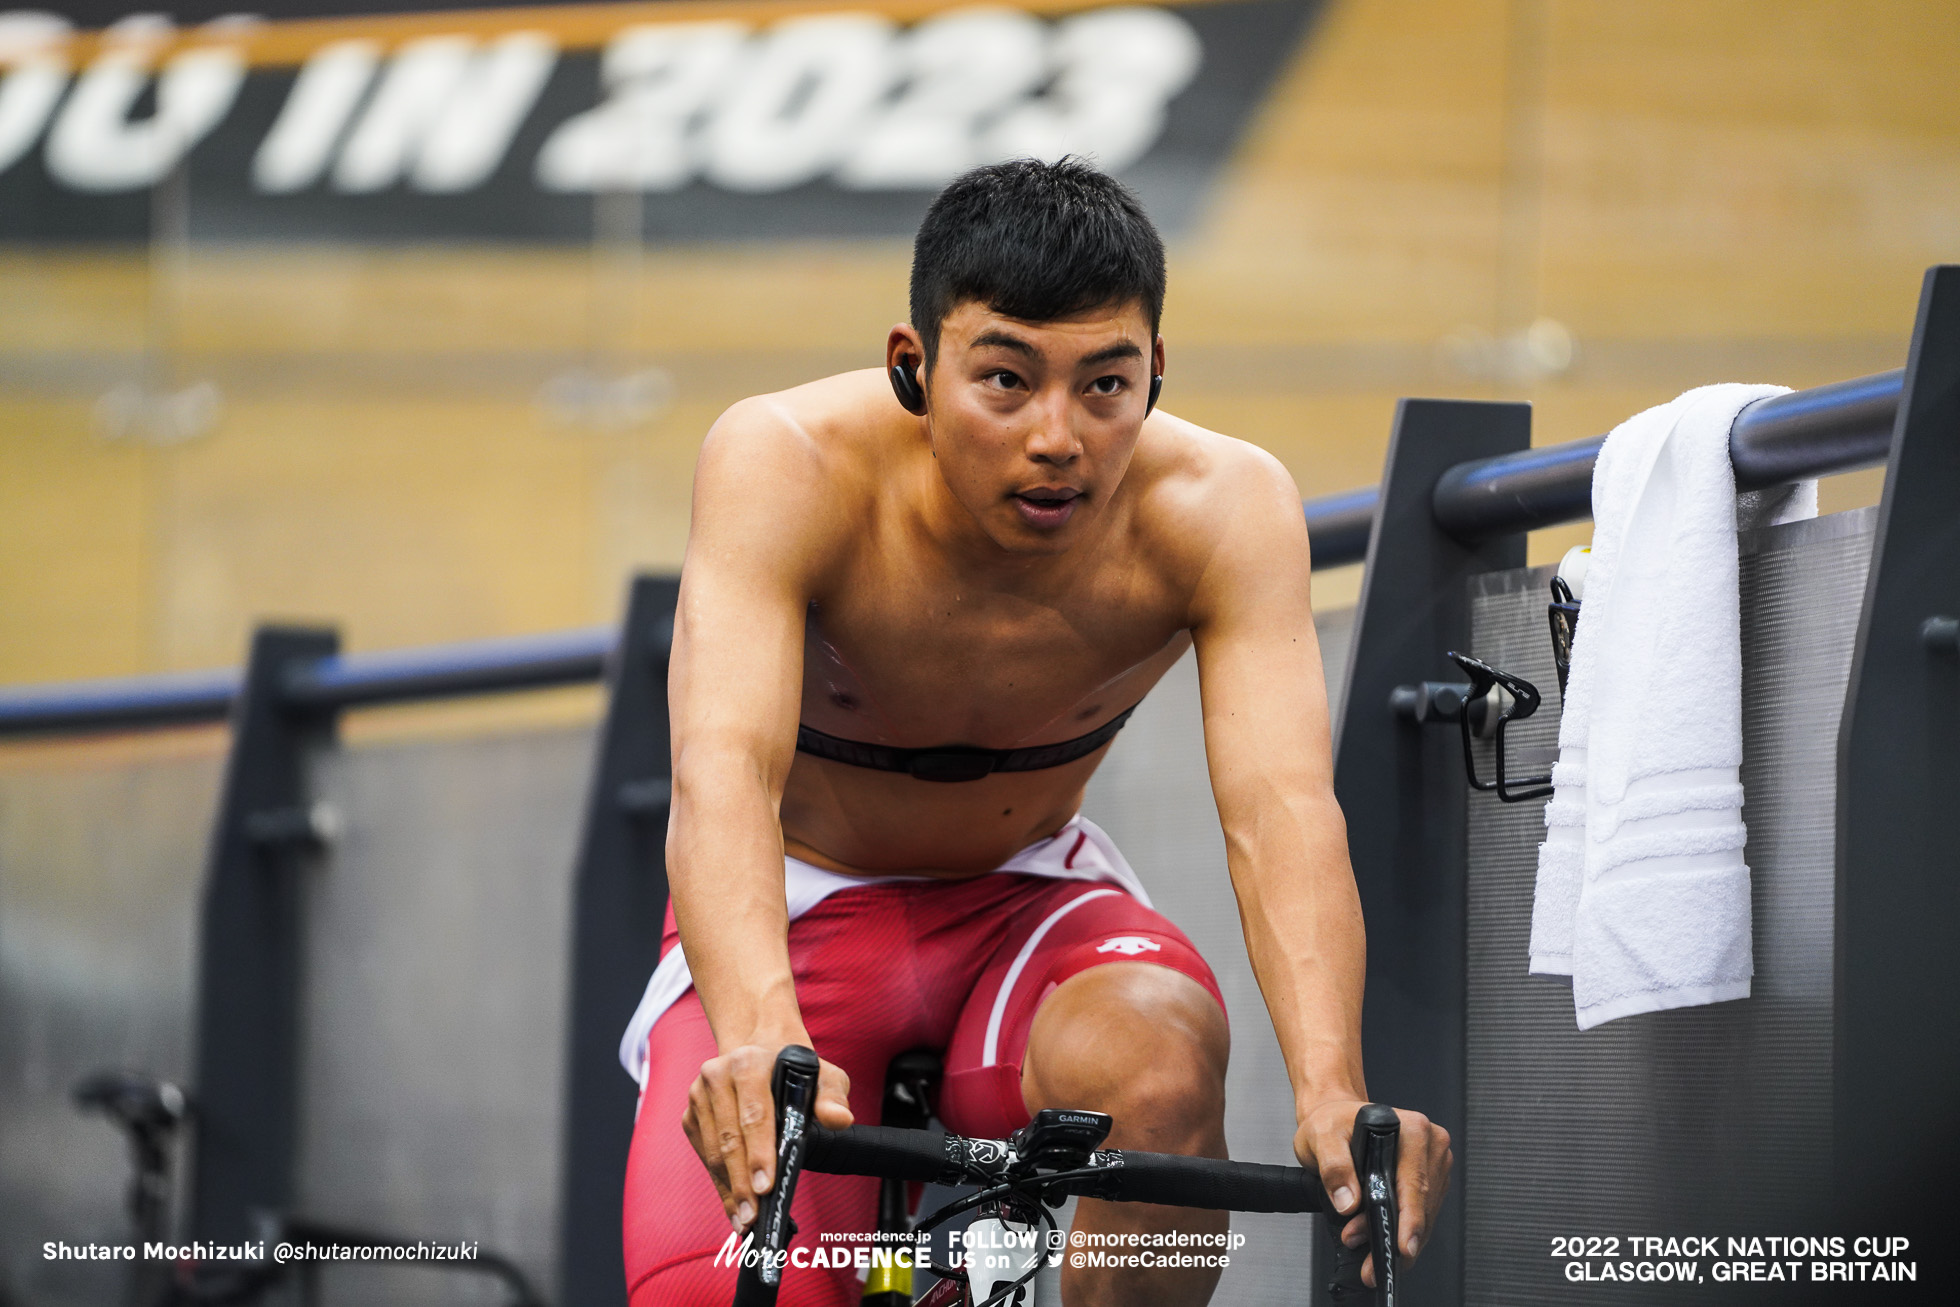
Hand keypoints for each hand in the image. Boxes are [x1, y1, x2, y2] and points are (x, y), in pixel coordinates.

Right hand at [681, 1035, 853, 1231]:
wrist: (762, 1052)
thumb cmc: (795, 1071)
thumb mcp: (823, 1075)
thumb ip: (832, 1097)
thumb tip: (841, 1119)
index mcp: (748, 1062)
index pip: (754, 1115)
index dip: (760, 1154)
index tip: (766, 1187)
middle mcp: (716, 1075)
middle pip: (730, 1139)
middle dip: (742, 1182)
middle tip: (754, 1216)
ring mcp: (698, 1097)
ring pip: (714, 1152)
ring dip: (730, 1189)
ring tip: (746, 1219)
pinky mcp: (691, 1117)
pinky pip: (705, 1157)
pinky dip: (721, 1184)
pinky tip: (735, 1206)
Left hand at [1294, 1098, 1452, 1288]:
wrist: (1334, 1117)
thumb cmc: (1331, 1123)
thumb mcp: (1322, 1137)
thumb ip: (1335, 1167)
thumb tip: (1349, 1202)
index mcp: (1411, 1129)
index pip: (1414, 1184)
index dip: (1409, 1220)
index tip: (1402, 1247)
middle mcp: (1429, 1144)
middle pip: (1421, 1205)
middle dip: (1395, 1238)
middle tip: (1370, 1265)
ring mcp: (1432, 1162)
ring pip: (1423, 1215)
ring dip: (1396, 1238)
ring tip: (1368, 1255)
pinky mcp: (1429, 1178)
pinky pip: (1420, 1213)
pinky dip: (1400, 1231)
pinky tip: (1380, 1242)